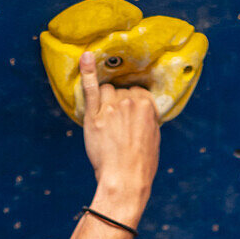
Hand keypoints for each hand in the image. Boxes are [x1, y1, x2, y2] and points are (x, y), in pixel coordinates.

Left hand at [80, 52, 159, 224]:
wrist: (125, 180)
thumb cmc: (141, 166)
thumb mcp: (154, 140)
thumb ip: (149, 120)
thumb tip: (145, 113)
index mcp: (147, 106)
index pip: (138, 92)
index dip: (133, 104)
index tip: (131, 116)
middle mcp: (130, 102)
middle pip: (122, 91)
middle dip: (119, 104)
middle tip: (118, 126)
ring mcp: (111, 107)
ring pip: (106, 90)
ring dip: (105, 100)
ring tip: (106, 120)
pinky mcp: (95, 115)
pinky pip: (90, 88)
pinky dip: (87, 71)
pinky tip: (85, 58)